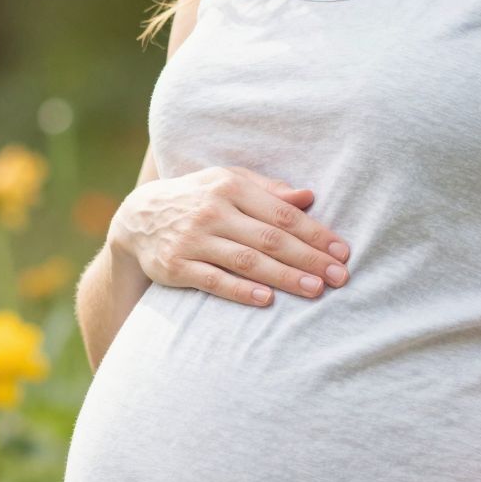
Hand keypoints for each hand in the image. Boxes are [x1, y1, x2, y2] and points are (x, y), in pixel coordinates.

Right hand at [110, 167, 351, 308]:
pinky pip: (214, 280)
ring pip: (246, 261)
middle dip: (308, 259)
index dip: (315, 233)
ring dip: (284, 277)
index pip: (282, 213)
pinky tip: (267, 299)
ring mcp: (193, 239)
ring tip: (315, 290)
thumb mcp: (229, 182)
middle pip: (270, 238)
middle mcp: (213, 211)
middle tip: (340, 276)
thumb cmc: (198, 198)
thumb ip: (268, 190)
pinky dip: (240, 291)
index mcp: (231, 186)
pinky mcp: (176, 266)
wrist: (138, 218)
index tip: (342, 251)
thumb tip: (309, 197)